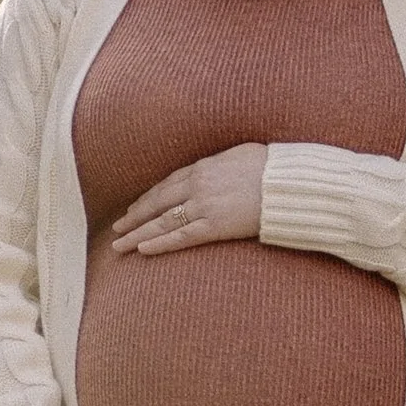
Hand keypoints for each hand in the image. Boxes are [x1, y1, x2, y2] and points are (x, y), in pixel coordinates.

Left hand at [109, 143, 268, 258]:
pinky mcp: (214, 226)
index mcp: (203, 167)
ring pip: (162, 222)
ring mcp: (204, 206)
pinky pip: (181, 237)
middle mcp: (197, 185)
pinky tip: (142, 250)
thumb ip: (222, 164)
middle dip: (135, 216)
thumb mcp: (241, 155)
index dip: (150, 197)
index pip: (168, 183)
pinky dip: (160, 244)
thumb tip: (218, 168)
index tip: (136, 207)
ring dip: (138, 234)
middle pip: (157, 202)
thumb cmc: (272, 167)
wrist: (287, 183)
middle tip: (118, 227)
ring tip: (119, 244)